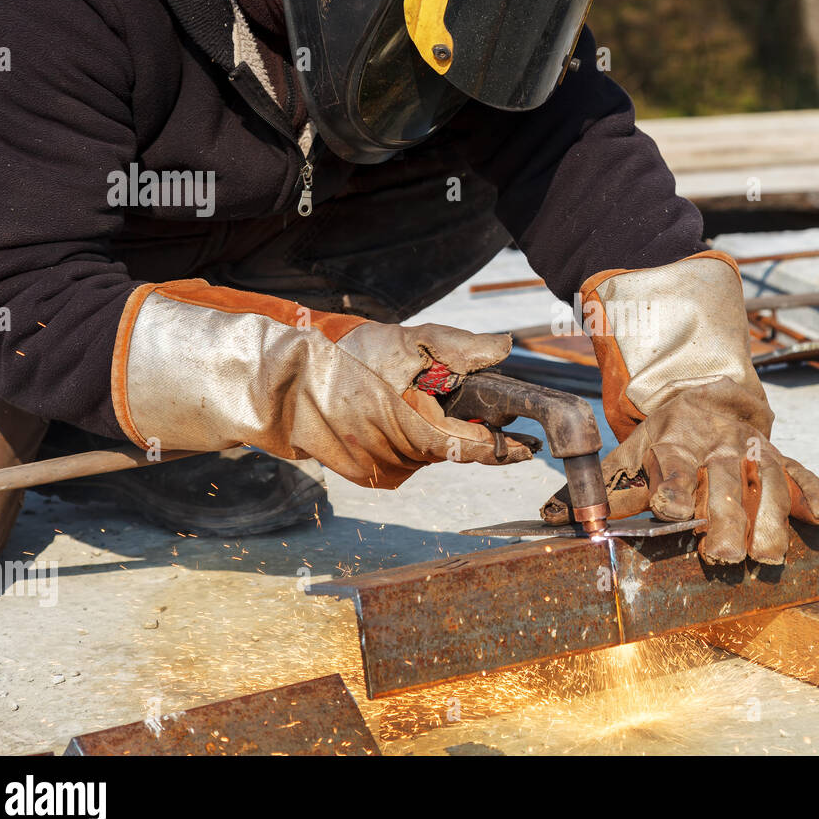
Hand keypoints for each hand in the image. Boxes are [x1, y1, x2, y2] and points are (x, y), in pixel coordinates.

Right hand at [111, 280, 533, 488]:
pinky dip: (409, 442)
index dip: (508, 448)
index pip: (476, 448)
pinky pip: (404, 462)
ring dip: (435, 434)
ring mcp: (382, 472)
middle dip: (467, 429)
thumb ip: (460, 348)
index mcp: (417, 430)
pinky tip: (395, 416)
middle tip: (475, 405)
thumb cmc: (348, 361)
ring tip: (415, 400)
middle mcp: (401, 460)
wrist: (285, 385)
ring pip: (429, 457)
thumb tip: (505, 349)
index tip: (532, 448)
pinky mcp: (367, 475)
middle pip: (454, 451)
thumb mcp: (409, 342)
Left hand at [542, 378, 818, 563]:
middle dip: (726, 517)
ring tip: (769, 555)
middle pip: (725, 481)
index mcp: (677, 440)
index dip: (671, 485)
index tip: (668, 508)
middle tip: (724, 555)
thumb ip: (602, 489)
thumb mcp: (630, 453)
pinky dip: (818, 494)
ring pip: (768, 483)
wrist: (710, 394)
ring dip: (771, 519)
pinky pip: (803, 475)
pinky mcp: (782, 459)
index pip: (673, 464)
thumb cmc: (665, 436)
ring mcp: (756, 451)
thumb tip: (558, 518)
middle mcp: (719, 445)